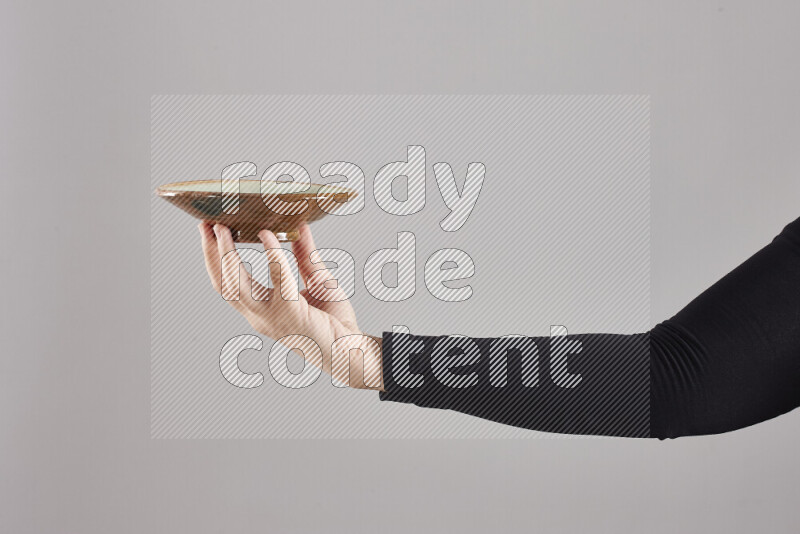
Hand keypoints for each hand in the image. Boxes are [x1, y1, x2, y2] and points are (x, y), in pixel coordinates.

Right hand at [199, 222, 382, 389]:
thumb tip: (300, 227)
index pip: (227, 285)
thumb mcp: (317, 281)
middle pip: (224, 285)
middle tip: (206, 225)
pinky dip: (272, 255)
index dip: (215, 259)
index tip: (209, 232)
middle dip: (212, 254)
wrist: (353, 352)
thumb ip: (305, 256)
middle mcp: (260, 316)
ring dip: (227, 255)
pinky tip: (267, 235)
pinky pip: (278, 279)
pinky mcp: (292, 312)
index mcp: (261, 310)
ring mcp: (272, 317)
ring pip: (237, 285)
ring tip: (224, 229)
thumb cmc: (334, 323)